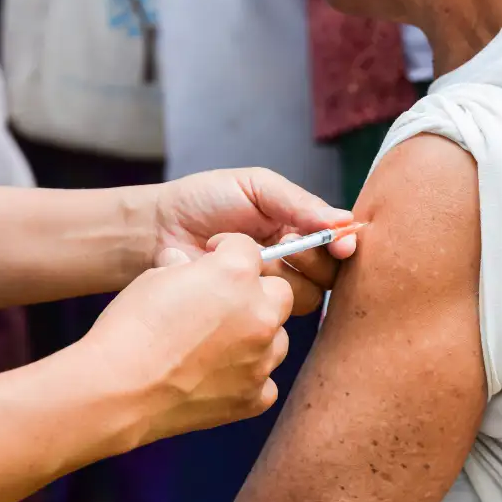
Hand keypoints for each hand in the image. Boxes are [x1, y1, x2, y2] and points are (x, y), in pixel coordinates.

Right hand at [81, 234, 292, 448]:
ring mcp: (261, 359)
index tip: (214, 260)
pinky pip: (265, 381)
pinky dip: (248, 378)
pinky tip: (218, 377)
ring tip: (218, 344)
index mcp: (236, 275)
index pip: (249, 249)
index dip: (228, 252)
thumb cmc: (130, 329)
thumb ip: (185, 269)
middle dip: (257, 293)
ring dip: (256, 336)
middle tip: (224, 304)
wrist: (117, 391)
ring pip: (278, 338)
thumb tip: (186, 265)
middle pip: (280, 292)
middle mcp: (259, 314)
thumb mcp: (154, 279)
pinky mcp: (254, 397)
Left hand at [154, 168, 357, 314]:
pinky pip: (271, 314)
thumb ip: (297, 201)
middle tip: (283, 244)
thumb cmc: (204, 199)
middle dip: (310, 259)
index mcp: (296, 226)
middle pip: (327, 275)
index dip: (342, 245)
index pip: (335, 242)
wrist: (158, 227)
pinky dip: (256, 293)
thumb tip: (343, 220)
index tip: (340, 245)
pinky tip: (233, 276)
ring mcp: (269, 287)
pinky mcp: (247, 311)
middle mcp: (290, 260)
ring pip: (304, 297)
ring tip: (251, 257)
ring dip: (280, 276)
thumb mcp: (255, 187)